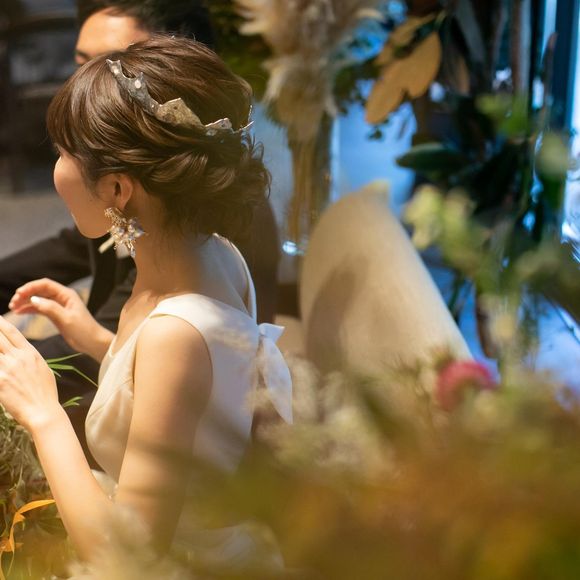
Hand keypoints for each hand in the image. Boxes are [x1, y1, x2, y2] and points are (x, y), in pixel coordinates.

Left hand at [0, 315, 60, 430]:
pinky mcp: (0, 381)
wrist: (43, 411)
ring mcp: (7, 369)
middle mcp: (18, 358)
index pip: (12, 333)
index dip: (1, 323)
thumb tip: (22, 352)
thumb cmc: (45, 393)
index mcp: (31, 353)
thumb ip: (30, 359)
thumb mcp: (43, 369)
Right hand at [9, 278, 112, 359]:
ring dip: (26, 302)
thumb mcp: (66, 319)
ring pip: (38, 299)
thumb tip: (34, 300)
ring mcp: (58, 306)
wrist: (92, 342)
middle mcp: (62, 298)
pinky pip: (40, 308)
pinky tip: (20, 312)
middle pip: (40, 291)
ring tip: (13, 308)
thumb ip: (51, 308)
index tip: (18, 294)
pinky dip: (30, 309)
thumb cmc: (83, 330)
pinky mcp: (56, 315)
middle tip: (13, 303)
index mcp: (67, 294)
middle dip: (25, 294)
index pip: (45, 285)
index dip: (30, 287)